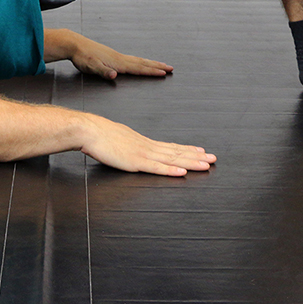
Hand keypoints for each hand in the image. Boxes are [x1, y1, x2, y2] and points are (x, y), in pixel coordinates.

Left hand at [68, 33, 173, 80]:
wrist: (75, 44)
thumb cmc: (83, 57)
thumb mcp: (91, 67)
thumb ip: (103, 72)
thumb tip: (114, 76)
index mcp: (117, 62)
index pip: (138, 68)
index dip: (151, 71)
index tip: (164, 73)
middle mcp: (120, 58)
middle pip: (143, 63)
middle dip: (157, 66)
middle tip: (171, 68)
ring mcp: (117, 55)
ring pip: (139, 60)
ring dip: (151, 63)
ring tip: (162, 64)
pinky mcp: (113, 55)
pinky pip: (132, 59)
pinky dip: (141, 61)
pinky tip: (141, 62)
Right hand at [80, 114, 215, 175]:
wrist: (89, 130)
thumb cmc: (99, 136)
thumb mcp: (118, 140)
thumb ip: (127, 146)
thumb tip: (131, 149)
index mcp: (143, 142)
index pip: (169, 147)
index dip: (186, 149)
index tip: (200, 151)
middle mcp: (147, 146)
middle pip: (176, 152)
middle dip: (196, 156)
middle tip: (213, 158)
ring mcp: (143, 154)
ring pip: (172, 159)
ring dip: (191, 162)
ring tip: (206, 164)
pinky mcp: (135, 162)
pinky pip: (157, 168)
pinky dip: (171, 170)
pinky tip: (183, 173)